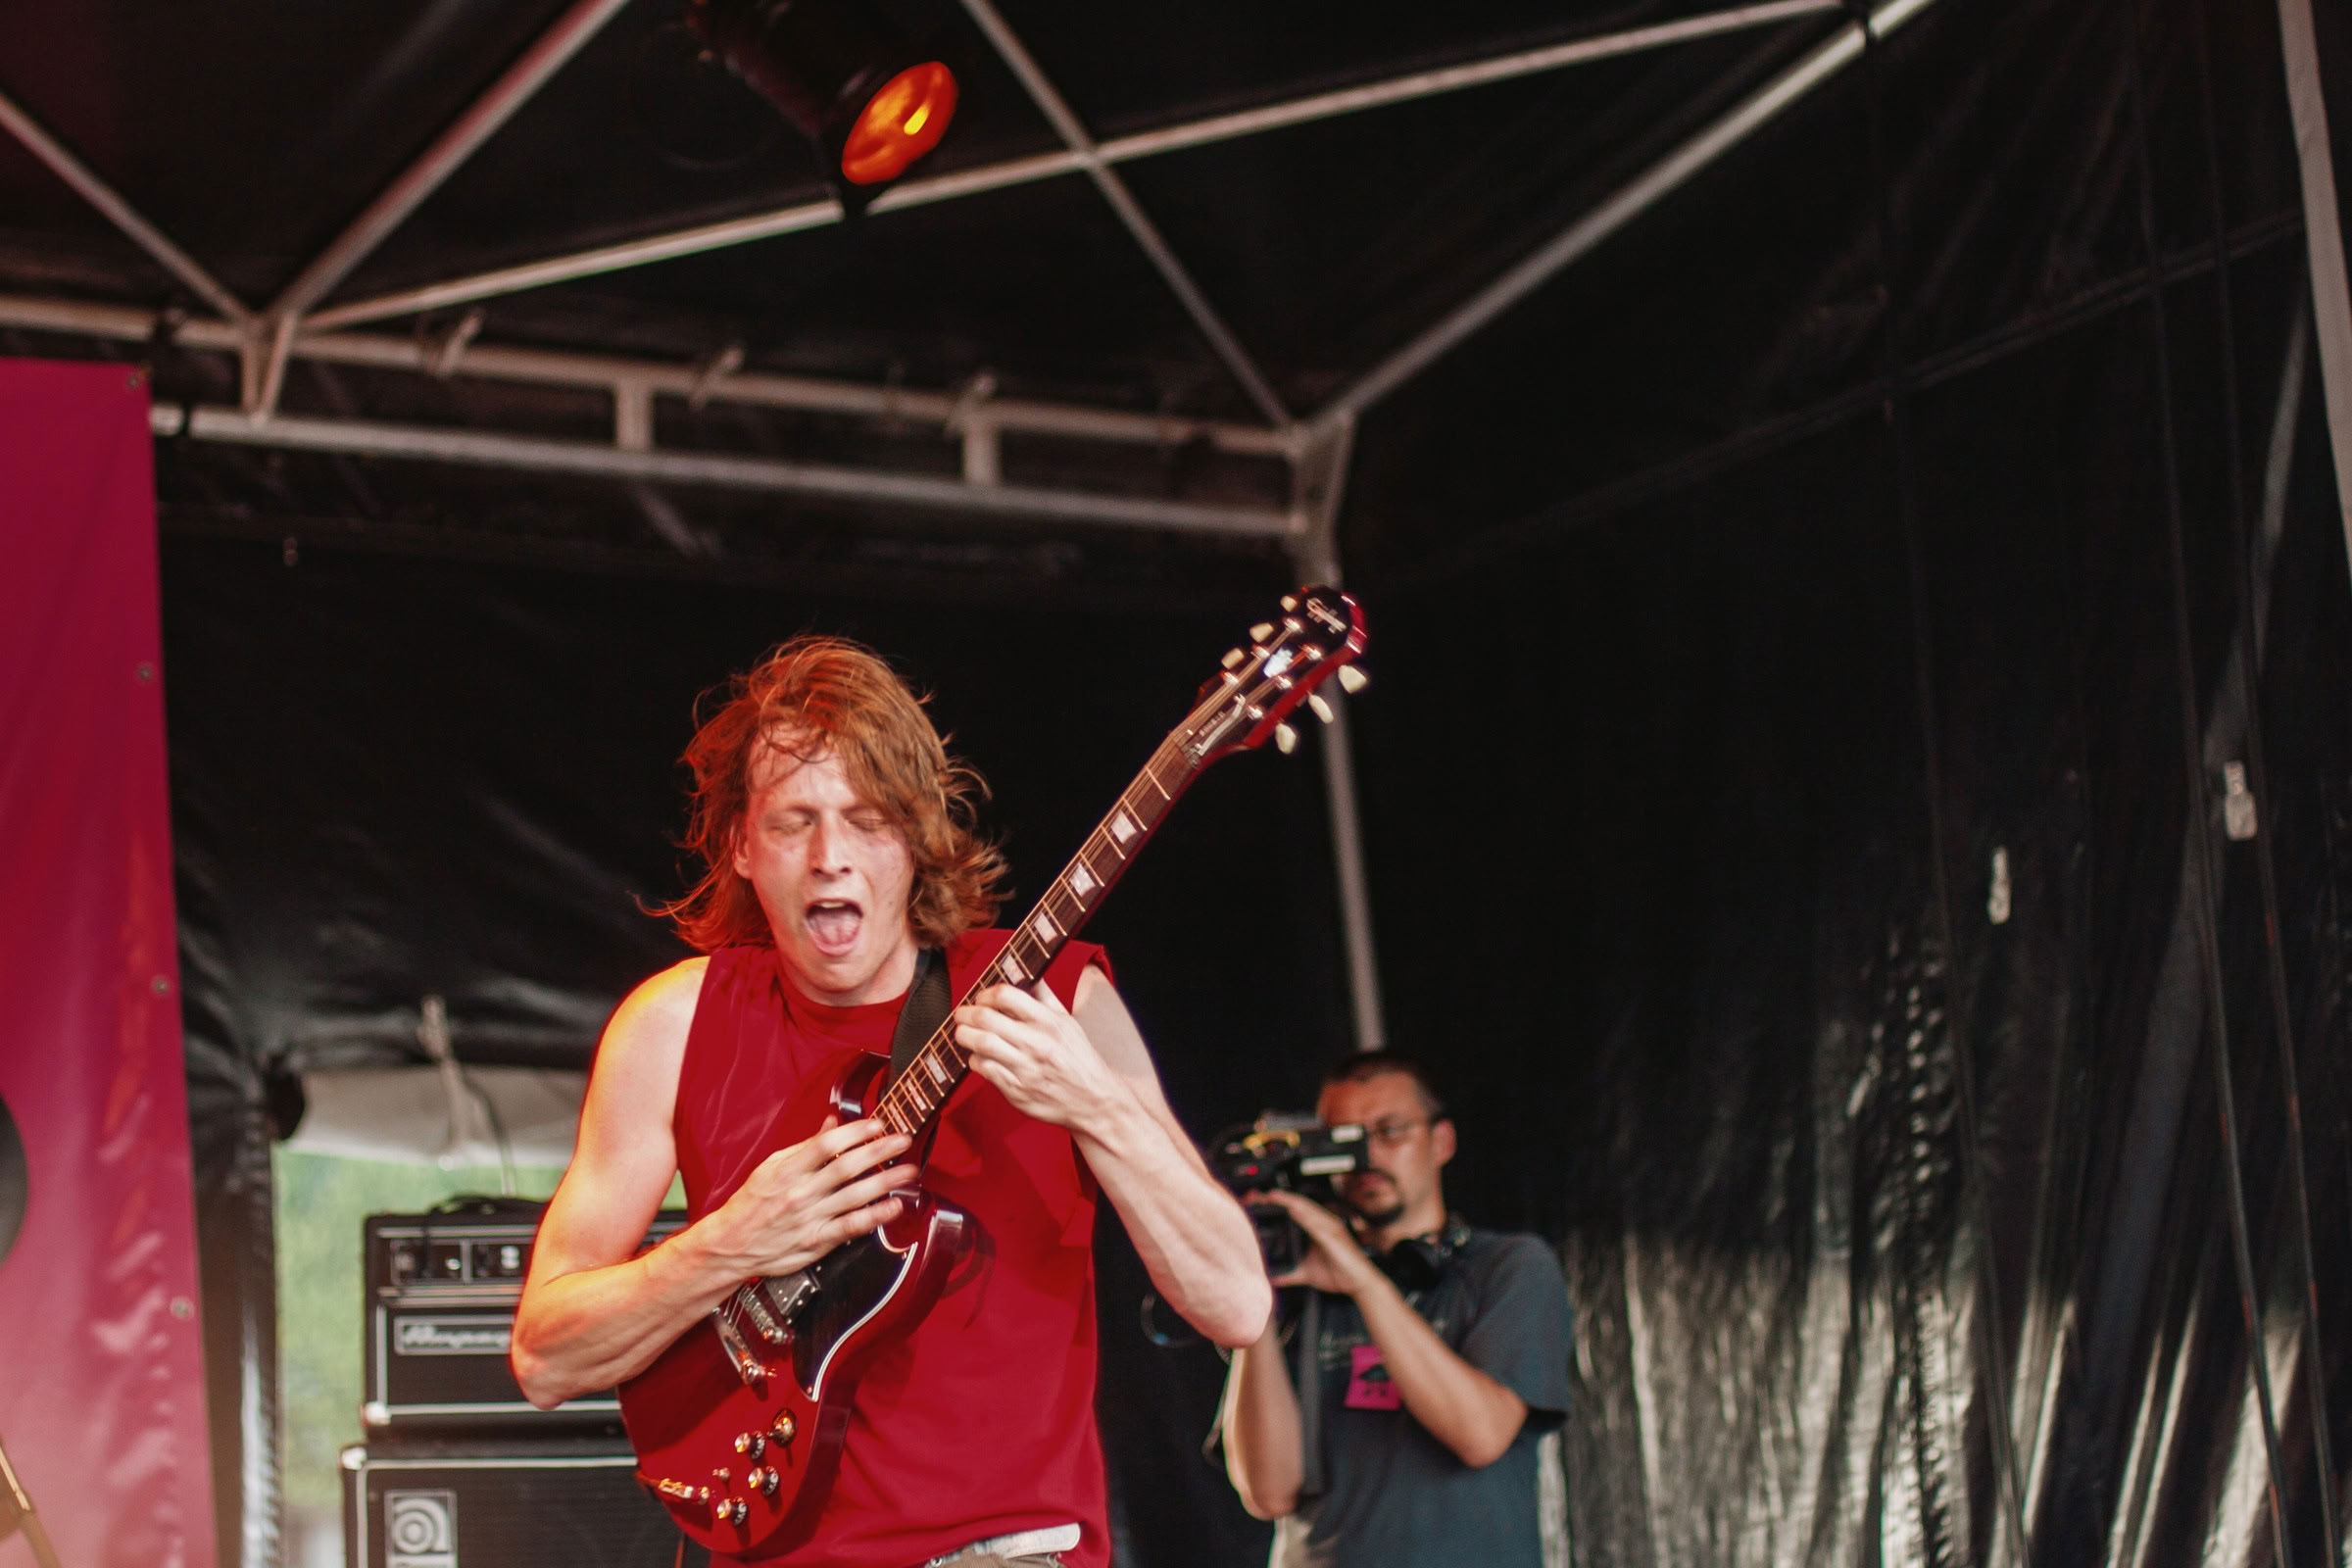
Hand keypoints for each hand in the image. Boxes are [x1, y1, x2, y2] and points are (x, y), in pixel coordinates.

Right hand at [703, 1117, 914, 1277]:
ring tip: (909, 1171)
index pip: (827, 1145)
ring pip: (855, 1196)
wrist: (730, 1245)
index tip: (877, 1124)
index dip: (856, 1133)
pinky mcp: (817, 1241)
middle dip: (879, 1152)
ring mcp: (810, 1218)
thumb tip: (832, 1123)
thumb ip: (805, 1147)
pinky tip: (894, 1207)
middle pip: (846, 1167)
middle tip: (903, 1141)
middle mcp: (801, 1192)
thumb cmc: (751, 1203)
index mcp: (788, 1170)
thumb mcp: (771, 1167)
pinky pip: (851, 1227)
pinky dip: (875, 1217)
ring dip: (886, 1182)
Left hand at [953, 981, 1127, 1132]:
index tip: (981, 998)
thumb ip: (1044, 996)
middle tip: (961, 1014)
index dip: (985, 994)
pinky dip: (974, 1059)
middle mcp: (1036, 1043)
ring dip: (964, 1036)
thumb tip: (1023, 972)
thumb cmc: (1078, 1057)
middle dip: (965, 1014)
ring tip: (963, 1033)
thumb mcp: (1067, 1021)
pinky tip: (978, 1055)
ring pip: (981, 1044)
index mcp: (1048, 1021)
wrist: (1093, 1099)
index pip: (1006, 995)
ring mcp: (1025, 1068)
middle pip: (986, 1019)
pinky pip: (984, 1069)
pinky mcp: (1017, 1091)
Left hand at [1251, 1188, 1377, 1296]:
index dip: (1276, 1202)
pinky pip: (1318, 1222)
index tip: (1256, 1200)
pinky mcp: (1335, 1235)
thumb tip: (1273, 1278)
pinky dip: (1305, 1215)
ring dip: (1289, 1201)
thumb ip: (1290, 1273)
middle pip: (1297, 1204)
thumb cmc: (1339, 1273)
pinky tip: (1293, 1210)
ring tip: (1272, 1196)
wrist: (1360, 1284)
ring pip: (1307, 1208)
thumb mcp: (1307, 1272)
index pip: (1293, 1209)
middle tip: (1256, 1195)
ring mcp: (1330, 1227)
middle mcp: (1323, 1223)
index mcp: (1316, 1227)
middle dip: (1277, 1198)